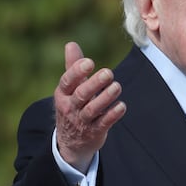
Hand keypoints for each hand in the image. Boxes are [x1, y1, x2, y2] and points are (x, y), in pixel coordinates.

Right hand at [54, 42, 125, 171]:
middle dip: (95, 84)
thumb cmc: (72, 106)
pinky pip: (103, 123)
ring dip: (105, 98)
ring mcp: (81, 121)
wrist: (70, 142)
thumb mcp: (69, 88)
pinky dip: (112, 115)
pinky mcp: (94, 132)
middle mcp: (70, 107)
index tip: (89, 62)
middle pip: (82, 95)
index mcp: (62, 94)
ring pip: (92, 109)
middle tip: (109, 72)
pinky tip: (122, 106)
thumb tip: (71, 44)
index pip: (67, 81)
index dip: (77, 72)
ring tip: (117, 86)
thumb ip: (72, 67)